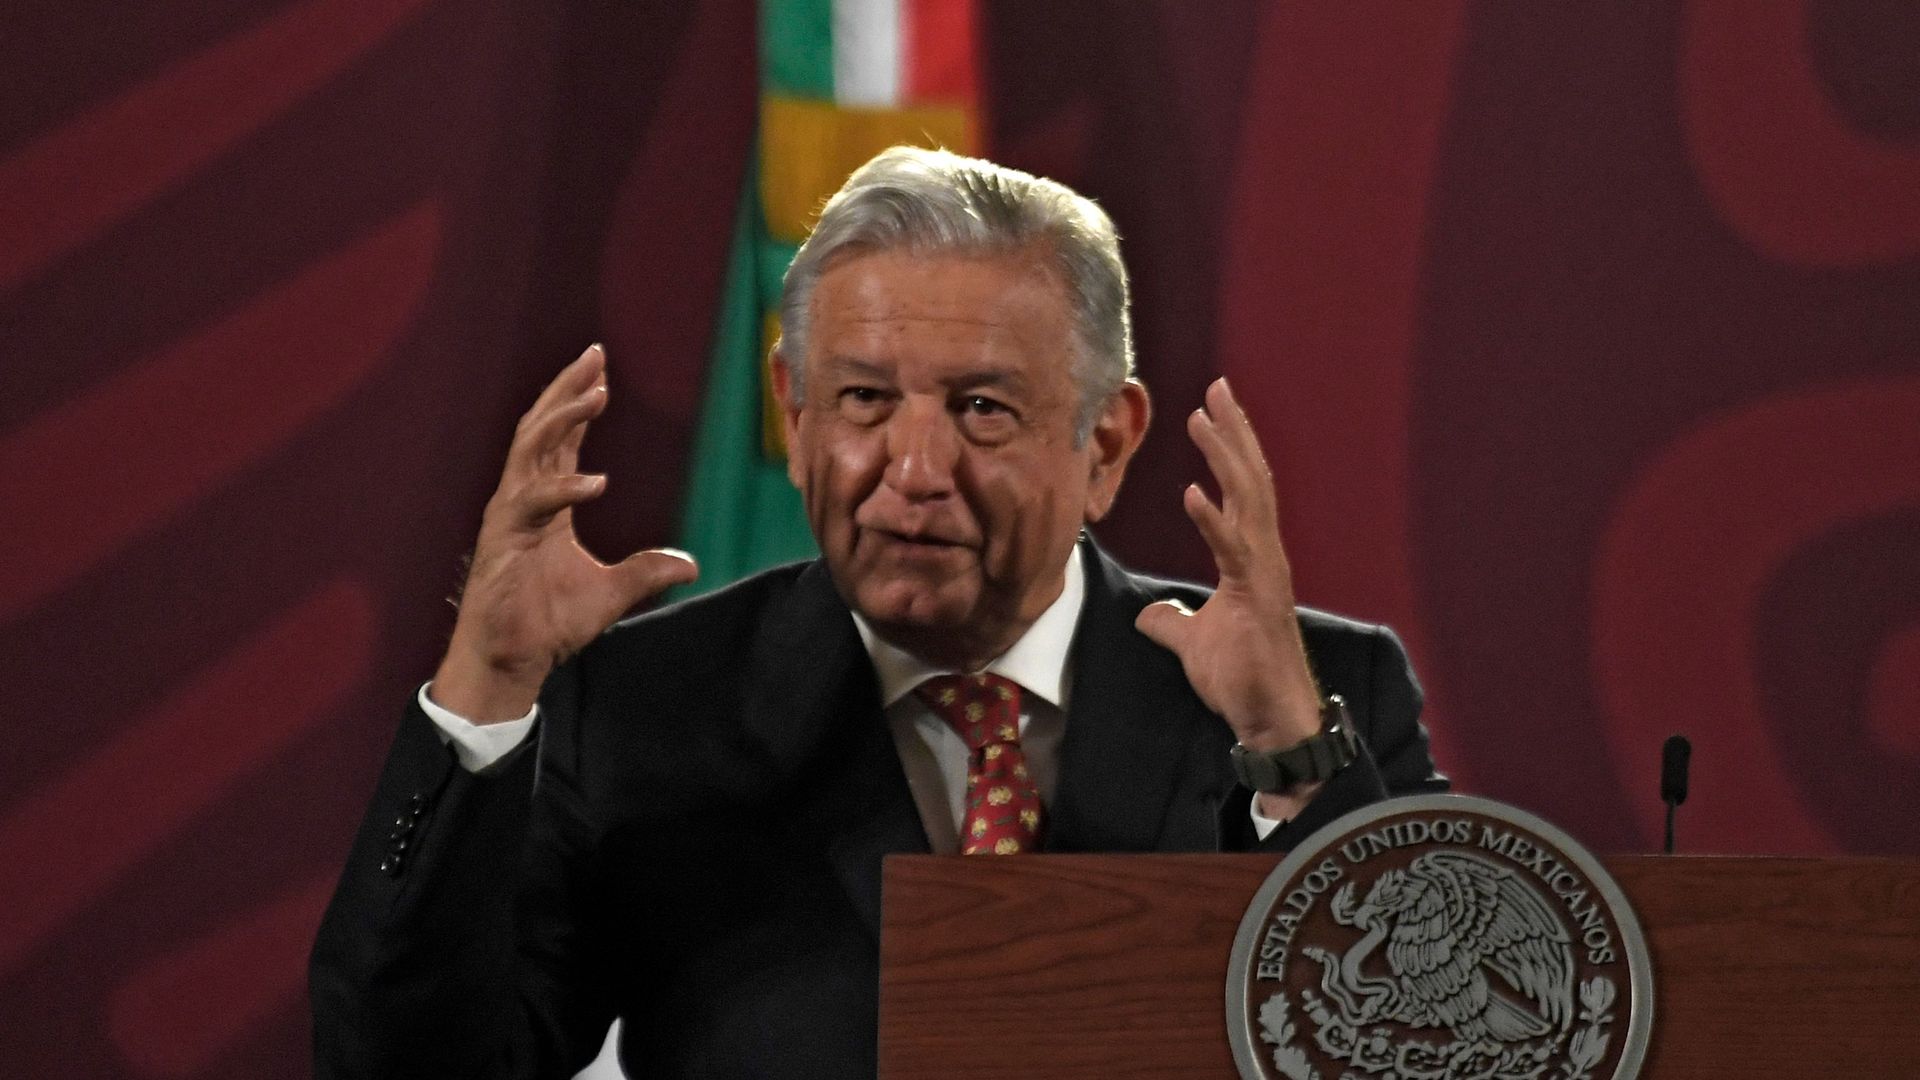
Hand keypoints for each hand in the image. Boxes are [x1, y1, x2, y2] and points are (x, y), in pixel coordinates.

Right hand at [431, 345, 697, 721]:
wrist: (510, 661)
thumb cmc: (547, 625)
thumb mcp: (612, 593)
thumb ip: (646, 572)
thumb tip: (691, 564)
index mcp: (545, 503)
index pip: (560, 440)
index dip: (578, 404)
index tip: (601, 371)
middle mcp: (523, 499)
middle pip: (541, 428)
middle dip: (567, 390)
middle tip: (594, 357)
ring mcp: (509, 516)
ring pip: (530, 450)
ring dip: (562, 419)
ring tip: (596, 395)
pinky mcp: (502, 540)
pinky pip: (532, 502)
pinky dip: (562, 488)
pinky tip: (594, 482)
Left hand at [1135, 379, 1325, 812]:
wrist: (1269, 721)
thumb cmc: (1241, 681)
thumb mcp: (1194, 643)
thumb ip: (1173, 622)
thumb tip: (1150, 613)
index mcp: (1251, 557)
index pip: (1242, 489)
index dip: (1228, 447)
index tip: (1211, 407)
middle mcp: (1265, 556)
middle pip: (1251, 479)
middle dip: (1234, 431)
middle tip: (1216, 386)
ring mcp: (1266, 574)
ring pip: (1250, 502)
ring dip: (1226, 457)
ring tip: (1204, 417)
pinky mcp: (1258, 600)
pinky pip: (1235, 552)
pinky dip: (1214, 521)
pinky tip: (1193, 493)